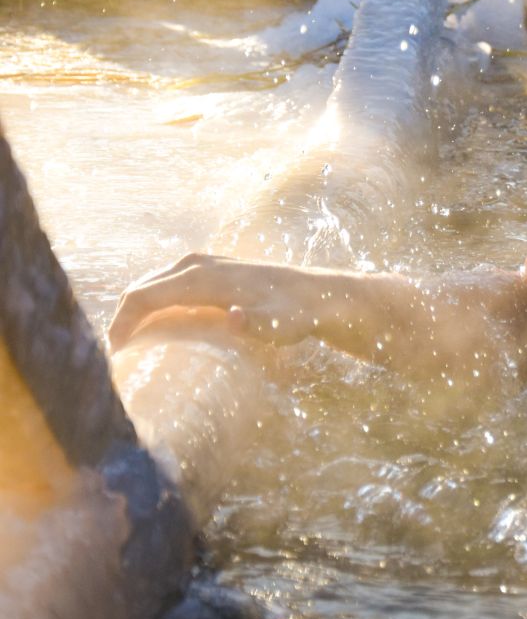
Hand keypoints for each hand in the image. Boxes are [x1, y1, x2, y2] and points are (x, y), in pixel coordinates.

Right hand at [109, 254, 338, 350]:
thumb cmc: (298, 315)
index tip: (113, 354)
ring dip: (137, 309)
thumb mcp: (279, 326)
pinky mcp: (213, 270)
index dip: (121, 323)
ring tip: (129, 343)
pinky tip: (156, 324)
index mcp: (203, 278)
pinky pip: (169, 283)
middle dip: (123, 318)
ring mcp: (206, 264)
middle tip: (115, 355)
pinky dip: (154, 301)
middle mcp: (198, 265)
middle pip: (142, 288)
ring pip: (154, 284)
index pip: (143, 296)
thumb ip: (256, 324)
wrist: (320, 294)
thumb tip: (234, 317)